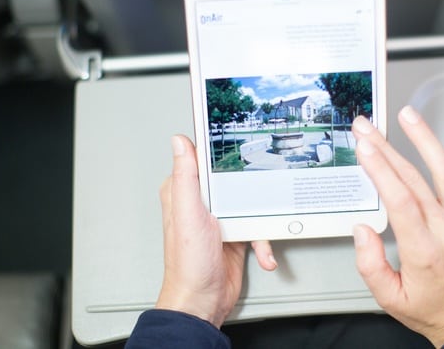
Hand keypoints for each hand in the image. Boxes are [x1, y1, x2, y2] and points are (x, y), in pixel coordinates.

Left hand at [155, 135, 275, 327]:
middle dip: (251, 189)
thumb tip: (179, 142)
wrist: (203, 302)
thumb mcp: (188, 214)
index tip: (239, 144)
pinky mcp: (235, 234)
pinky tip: (262, 252)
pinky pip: (257, 227)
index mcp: (183, 193)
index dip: (219, 151)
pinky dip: (263, 241)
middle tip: (259, 195)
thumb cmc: (188, 264)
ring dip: (261, 220)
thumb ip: (186, 177)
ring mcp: (220, 219)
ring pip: (250, 203)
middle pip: (233, 179)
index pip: (201, 159)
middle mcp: (200, 204)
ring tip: (260, 234)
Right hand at [351, 106, 443, 346]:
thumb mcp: (389, 298)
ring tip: (409, 118)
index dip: (381, 170)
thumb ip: (370, 264)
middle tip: (368, 128)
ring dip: (426, 141)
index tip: (365, 148)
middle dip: (387, 148)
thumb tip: (361, 231)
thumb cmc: (432, 309)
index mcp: (423, 249)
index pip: (400, 200)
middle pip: (414, 179)